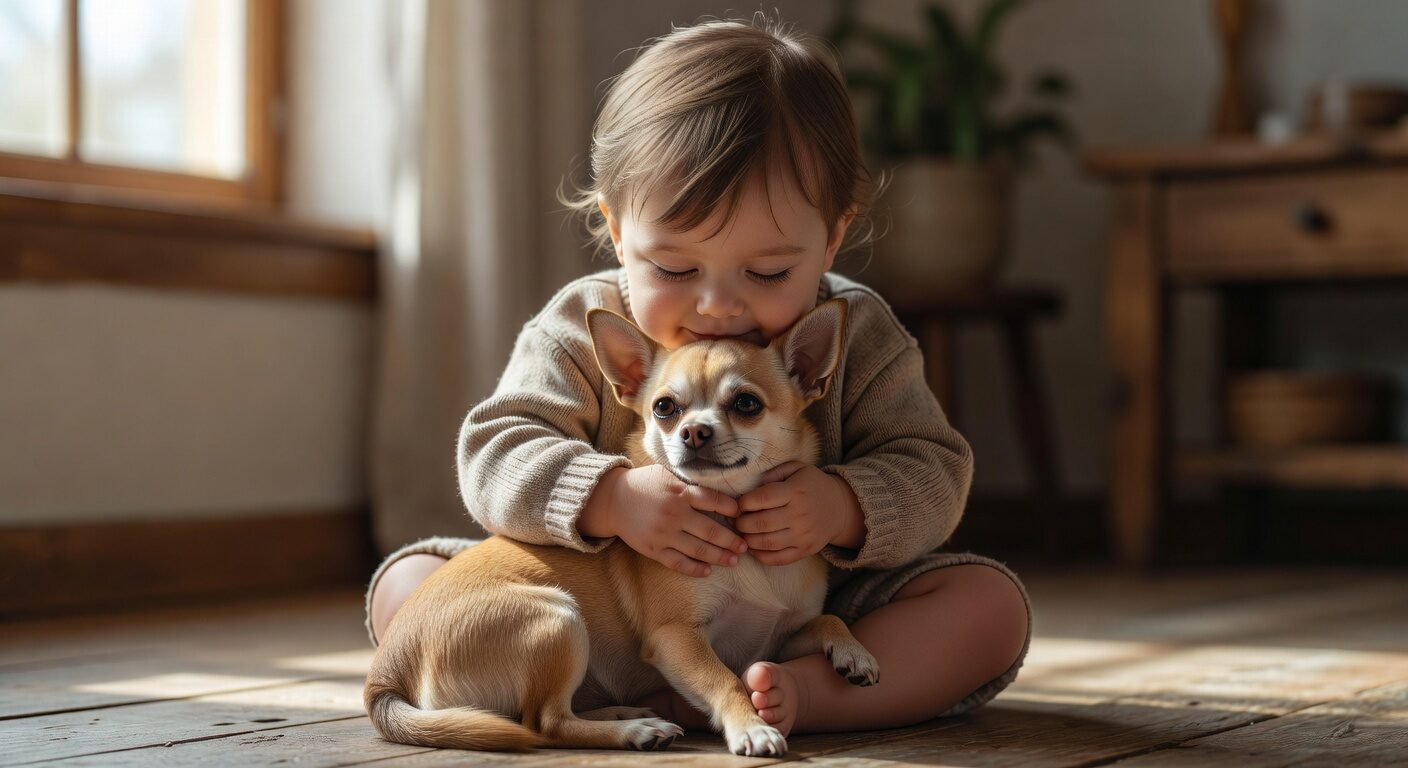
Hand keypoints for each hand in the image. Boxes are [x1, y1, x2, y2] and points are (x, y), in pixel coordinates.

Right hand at [582, 464, 748, 577]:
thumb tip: (719, 484)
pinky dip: (694, 569)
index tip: (741, 513)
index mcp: (679, 492)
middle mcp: (674, 514)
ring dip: (719, 557)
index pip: (712, 500)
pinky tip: (708, 571)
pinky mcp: (654, 549)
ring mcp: (664, 534)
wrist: (613, 500)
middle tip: (745, 546)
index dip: (730, 507)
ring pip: (698, 550)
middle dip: (731, 540)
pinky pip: (678, 563)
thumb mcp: (667, 474)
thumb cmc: (645, 484)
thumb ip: (689, 481)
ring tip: (734, 561)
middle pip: (710, 530)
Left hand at [735, 462, 863, 565]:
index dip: (744, 502)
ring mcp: (803, 535)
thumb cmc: (812, 486)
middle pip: (761, 523)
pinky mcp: (805, 551)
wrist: (841, 508)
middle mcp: (800, 514)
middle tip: (737, 521)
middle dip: (742, 523)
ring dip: (748, 541)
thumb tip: (753, 486)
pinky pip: (779, 559)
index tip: (739, 504)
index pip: (762, 498)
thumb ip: (774, 473)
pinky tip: (754, 549)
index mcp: (796, 491)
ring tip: (743, 535)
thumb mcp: (798, 469)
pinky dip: (761, 557)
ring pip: (767, 543)